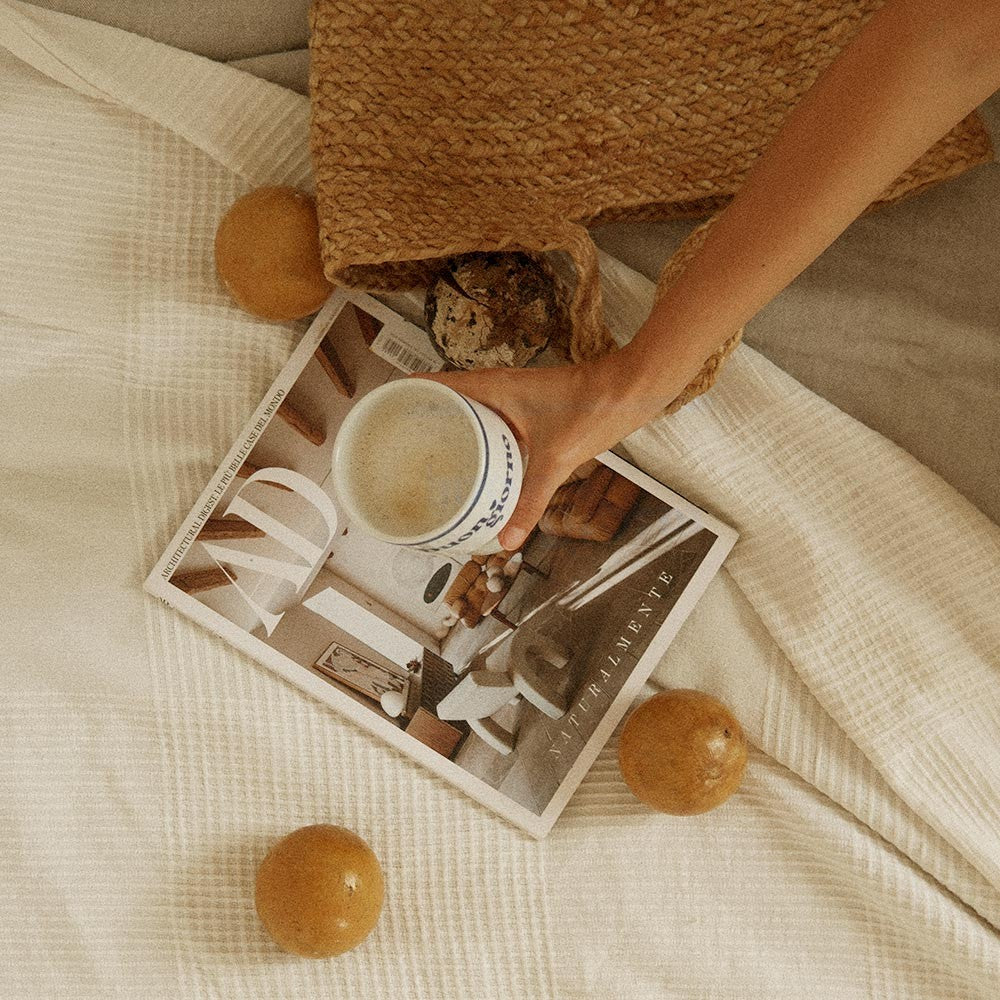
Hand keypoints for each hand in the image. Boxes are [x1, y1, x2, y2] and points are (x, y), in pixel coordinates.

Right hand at [415, 338, 701, 549]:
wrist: (630, 390)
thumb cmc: (593, 408)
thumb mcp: (555, 459)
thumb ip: (530, 501)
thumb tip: (507, 541)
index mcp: (492, 386)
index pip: (434, 384)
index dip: (405, 397)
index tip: (380, 417)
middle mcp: (497, 388)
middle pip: (447, 401)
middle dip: (423, 423)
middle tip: (400, 452)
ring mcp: (512, 398)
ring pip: (470, 413)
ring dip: (451, 432)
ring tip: (429, 463)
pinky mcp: (528, 411)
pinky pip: (491, 424)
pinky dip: (479, 440)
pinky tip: (478, 466)